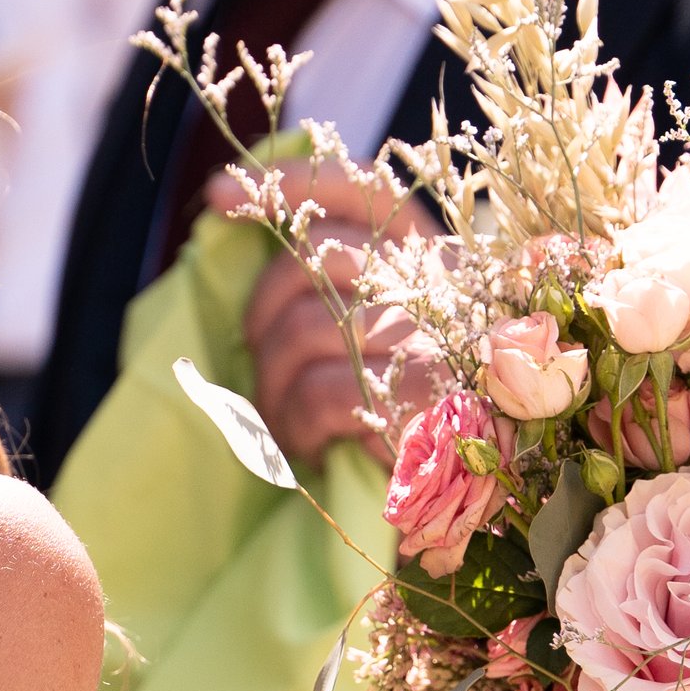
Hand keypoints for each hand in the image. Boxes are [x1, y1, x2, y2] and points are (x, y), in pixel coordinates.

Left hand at [211, 161, 435, 467]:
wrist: (473, 505)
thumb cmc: (418, 424)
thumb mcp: (388, 342)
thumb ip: (341, 287)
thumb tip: (240, 226)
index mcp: (439, 262)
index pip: (366, 192)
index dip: (289, 184)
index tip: (216, 197)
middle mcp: (447, 288)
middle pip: (318, 261)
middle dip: (263, 315)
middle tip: (258, 368)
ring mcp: (440, 341)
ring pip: (307, 328)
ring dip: (273, 383)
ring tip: (283, 421)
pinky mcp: (426, 399)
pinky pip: (323, 391)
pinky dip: (297, 423)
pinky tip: (310, 446)